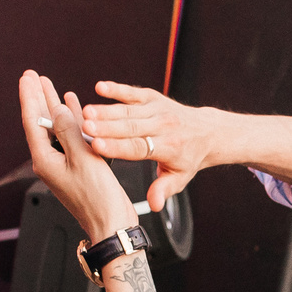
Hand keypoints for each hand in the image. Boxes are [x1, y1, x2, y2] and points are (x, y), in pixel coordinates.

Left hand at [19, 71, 136, 241]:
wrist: (111, 224)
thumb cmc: (98, 199)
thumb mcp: (83, 159)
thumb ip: (69, 132)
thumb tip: (57, 109)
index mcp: (45, 160)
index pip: (32, 121)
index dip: (29, 96)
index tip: (27, 78)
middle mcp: (50, 161)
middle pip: (40, 122)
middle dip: (37, 97)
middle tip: (33, 76)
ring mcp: (63, 164)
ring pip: (56, 127)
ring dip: (54, 105)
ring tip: (50, 85)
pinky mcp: (78, 166)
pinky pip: (70, 137)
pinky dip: (71, 121)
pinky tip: (73, 108)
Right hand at [79, 83, 214, 209]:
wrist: (207, 132)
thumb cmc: (189, 157)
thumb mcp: (179, 178)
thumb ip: (163, 190)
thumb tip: (154, 204)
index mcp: (168, 147)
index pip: (138, 148)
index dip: (116, 147)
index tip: (97, 146)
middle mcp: (163, 126)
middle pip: (130, 127)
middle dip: (106, 127)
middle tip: (84, 127)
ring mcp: (158, 110)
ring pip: (128, 110)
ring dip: (106, 110)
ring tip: (85, 112)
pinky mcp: (153, 98)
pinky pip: (133, 93)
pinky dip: (117, 89)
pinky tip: (100, 87)